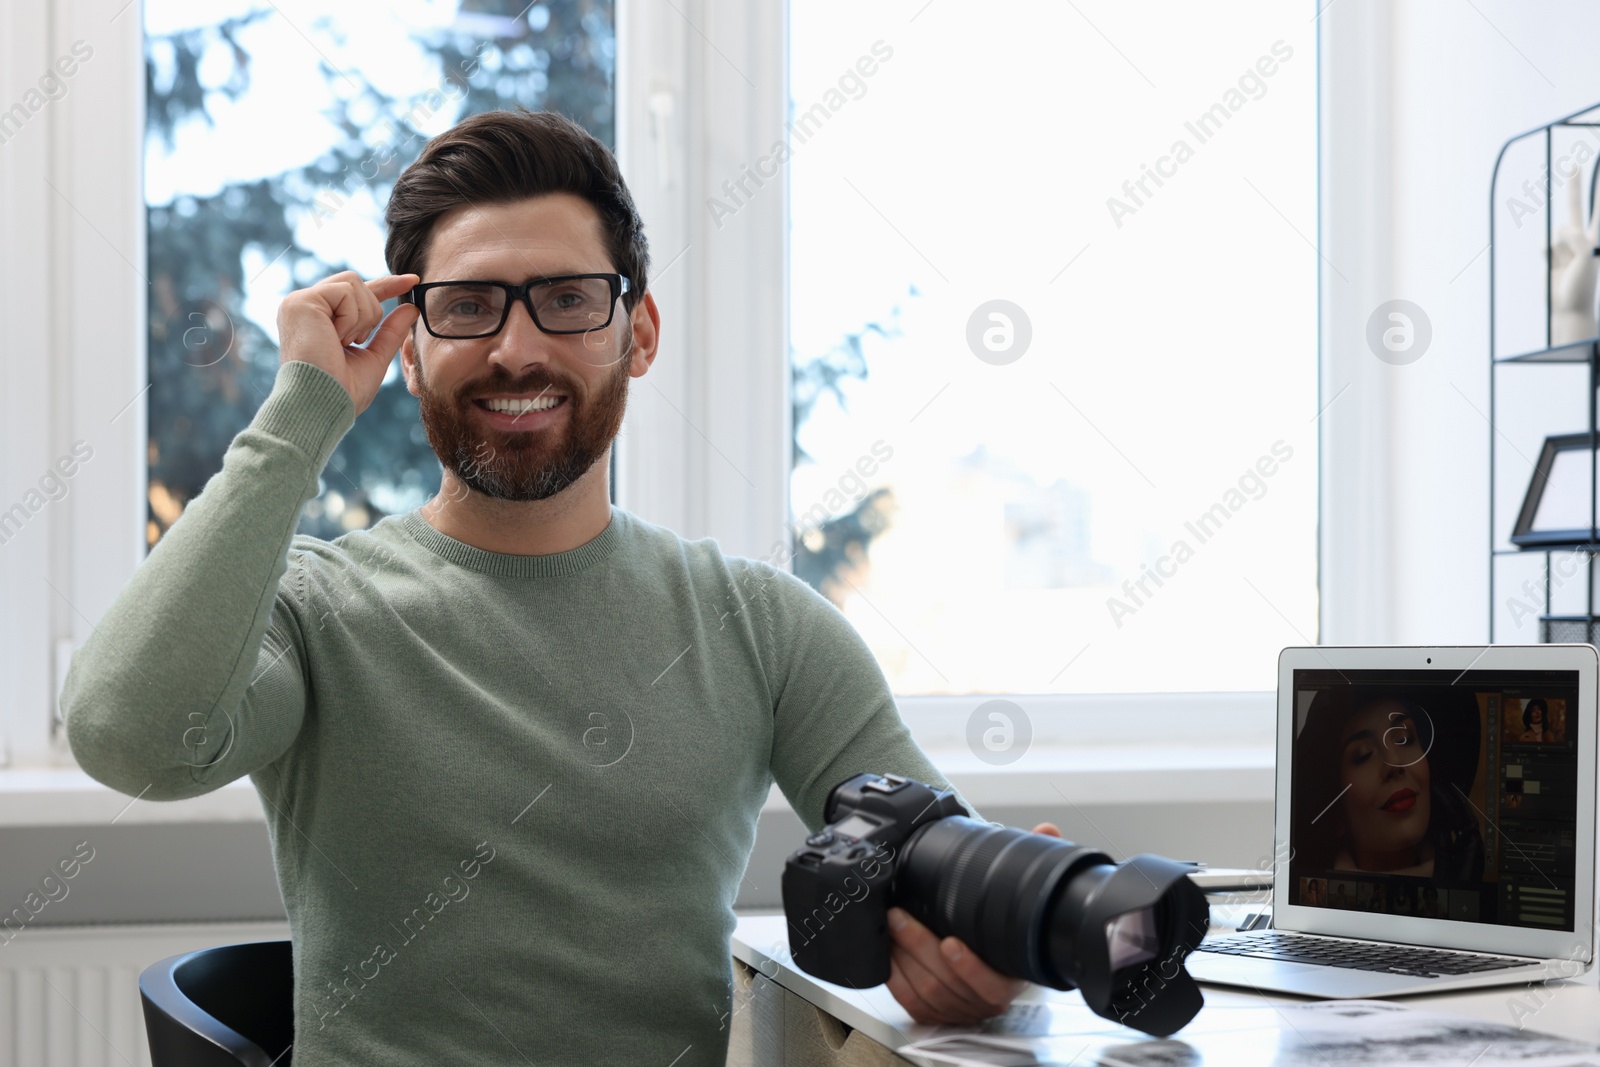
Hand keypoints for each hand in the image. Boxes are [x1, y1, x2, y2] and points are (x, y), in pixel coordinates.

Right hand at [276, 270, 420, 415]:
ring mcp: (300, 303)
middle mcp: (306, 307)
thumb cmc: (343, 392)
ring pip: (354, 283)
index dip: (385, 285)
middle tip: (358, 341)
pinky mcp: (300, 302)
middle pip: (357, 283)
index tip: (413, 280)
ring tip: (344, 343)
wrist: (322, 405)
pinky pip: (345, 292)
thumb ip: (390, 332)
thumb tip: (412, 307)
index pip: (354, 294)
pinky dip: (352, 318)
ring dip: (362, 317)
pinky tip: (337, 338)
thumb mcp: (374, 358)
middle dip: (372, 311)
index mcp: (319, 320)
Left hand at [886, 822, 1062, 1024]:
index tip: (951, 942)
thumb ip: (1033, 865)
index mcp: (1012, 975)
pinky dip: (896, 978)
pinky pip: (912, 1002)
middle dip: (919, 946)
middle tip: (900, 915)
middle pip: (948, 984)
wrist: (993, 958)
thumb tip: (1046, 831)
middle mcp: (985, 999)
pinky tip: (889, 953)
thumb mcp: (1022, 898)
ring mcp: (960, 1009)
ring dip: (904, 957)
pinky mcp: (936, 1013)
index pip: (992, 985)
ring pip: (927, 993)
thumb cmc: (1005, 928)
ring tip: (892, 925)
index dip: (970, 967)